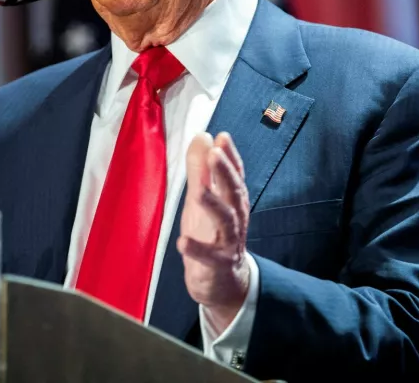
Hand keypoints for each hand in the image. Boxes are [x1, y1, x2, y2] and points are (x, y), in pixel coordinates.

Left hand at [177, 132, 250, 333]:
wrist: (222, 282)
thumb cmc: (211, 233)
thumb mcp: (202, 199)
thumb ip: (200, 169)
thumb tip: (203, 136)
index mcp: (232, 200)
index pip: (234, 174)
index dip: (230, 156)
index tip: (222, 137)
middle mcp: (235, 217)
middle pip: (233, 192)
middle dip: (225, 173)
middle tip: (215, 154)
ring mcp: (228, 241)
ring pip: (226, 220)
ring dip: (213, 204)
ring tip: (198, 191)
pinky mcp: (218, 264)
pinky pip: (209, 257)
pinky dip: (197, 249)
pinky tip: (182, 241)